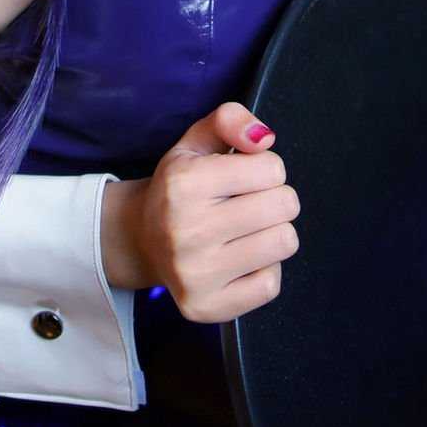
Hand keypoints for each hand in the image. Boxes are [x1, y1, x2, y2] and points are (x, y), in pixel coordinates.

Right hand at [127, 100, 299, 323]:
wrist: (142, 239)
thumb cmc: (179, 188)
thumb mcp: (196, 142)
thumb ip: (230, 120)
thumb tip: (263, 137)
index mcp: (184, 183)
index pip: (273, 167)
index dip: (264, 169)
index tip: (242, 178)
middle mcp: (186, 230)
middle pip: (285, 204)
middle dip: (274, 199)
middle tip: (246, 204)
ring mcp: (196, 274)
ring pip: (284, 242)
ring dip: (272, 233)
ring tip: (244, 231)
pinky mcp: (207, 307)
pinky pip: (270, 284)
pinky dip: (262, 270)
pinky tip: (237, 260)